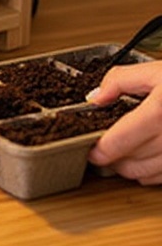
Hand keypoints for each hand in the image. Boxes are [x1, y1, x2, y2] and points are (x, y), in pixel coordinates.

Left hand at [87, 61, 161, 183]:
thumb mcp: (155, 71)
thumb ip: (120, 81)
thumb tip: (95, 97)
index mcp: (160, 112)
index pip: (122, 139)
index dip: (102, 149)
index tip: (91, 150)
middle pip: (133, 160)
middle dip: (113, 160)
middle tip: (102, 152)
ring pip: (150, 174)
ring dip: (130, 170)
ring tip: (120, 160)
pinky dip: (152, 174)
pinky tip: (145, 164)